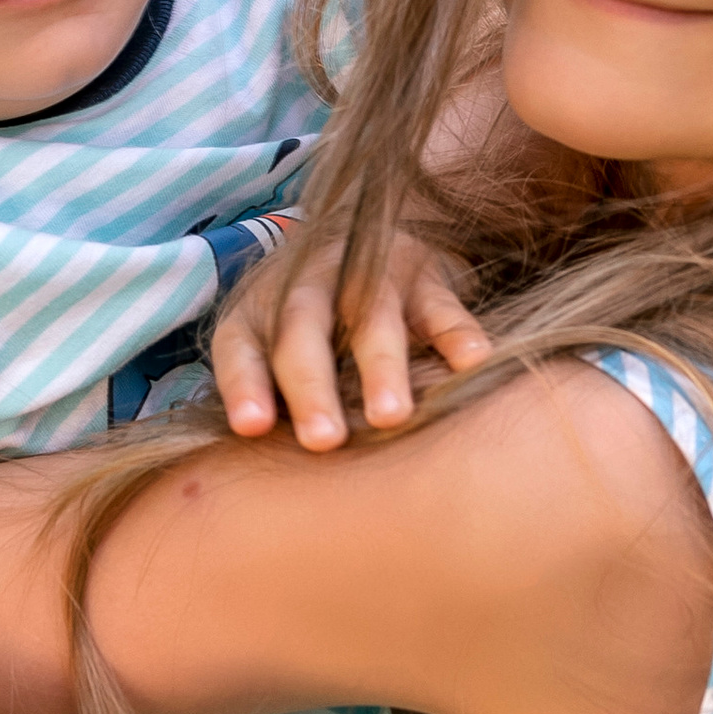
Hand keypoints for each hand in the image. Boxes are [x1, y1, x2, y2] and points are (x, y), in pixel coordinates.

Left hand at [211, 227, 487, 452]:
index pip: (241, 346)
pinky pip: (443, 308)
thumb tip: (262, 483)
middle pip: (302, 331)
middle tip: (324, 441)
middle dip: (311, 386)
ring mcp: (368, 275)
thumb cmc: (309, 326)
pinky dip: (458, 335)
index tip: (251, 427)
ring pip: (372, 318)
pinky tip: (471, 365)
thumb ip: (268, 398)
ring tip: (390, 417)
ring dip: (381, 367)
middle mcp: (308, 285)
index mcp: (259, 310)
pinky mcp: (425, 275)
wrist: (366, 230)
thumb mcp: (273, 348)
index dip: (244, 384)